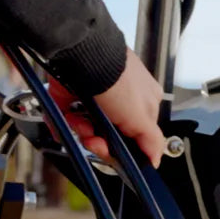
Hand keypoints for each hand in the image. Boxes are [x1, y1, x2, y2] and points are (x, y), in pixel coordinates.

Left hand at [49, 49, 165, 166]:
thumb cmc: (116, 79)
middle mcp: (118, 100)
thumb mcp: (140, 115)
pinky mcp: (71, 96)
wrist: (84, 58)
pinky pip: (65, 119)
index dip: (120, 150)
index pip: (132, 138)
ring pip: (85, 129)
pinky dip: (63, 123)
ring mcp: (93, 98)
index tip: (111, 152)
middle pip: (106, 136)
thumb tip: (156, 160)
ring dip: (81, 131)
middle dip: (98, 141)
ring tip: (79, 122)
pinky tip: (67, 120)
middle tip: (93, 139)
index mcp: (141, 104)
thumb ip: (151, 139)